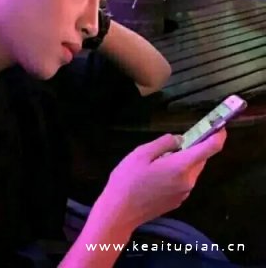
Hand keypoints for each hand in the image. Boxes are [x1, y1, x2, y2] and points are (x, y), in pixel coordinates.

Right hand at [102, 130, 226, 229]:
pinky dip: (177, 173)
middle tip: (173, 142)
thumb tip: (180, 139)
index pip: (210, 148)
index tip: (218, 126)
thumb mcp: (141, 153)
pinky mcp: (177, 201)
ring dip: (183, 161)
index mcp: (180, 166)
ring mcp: (184, 193)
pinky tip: (156, 175)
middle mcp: (188, 181)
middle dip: (193, 148)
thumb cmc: (128, 180)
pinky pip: (184, 181)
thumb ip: (163, 143)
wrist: (120, 212)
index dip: (218, 135)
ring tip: (158, 160)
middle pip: (200, 159)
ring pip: (191, 170)